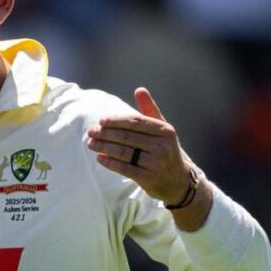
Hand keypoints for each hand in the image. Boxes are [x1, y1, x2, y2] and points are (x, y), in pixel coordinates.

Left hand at [87, 87, 194, 204]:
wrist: (179, 180)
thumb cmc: (165, 149)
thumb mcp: (162, 130)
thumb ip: (149, 110)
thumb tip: (140, 89)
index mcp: (165, 131)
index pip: (136, 122)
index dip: (116, 120)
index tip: (101, 120)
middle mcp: (163, 146)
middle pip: (127, 137)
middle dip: (105, 133)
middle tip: (91, 132)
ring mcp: (157, 163)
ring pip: (124, 153)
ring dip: (104, 147)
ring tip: (91, 144)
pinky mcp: (150, 179)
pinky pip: (125, 169)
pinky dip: (110, 163)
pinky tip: (100, 158)